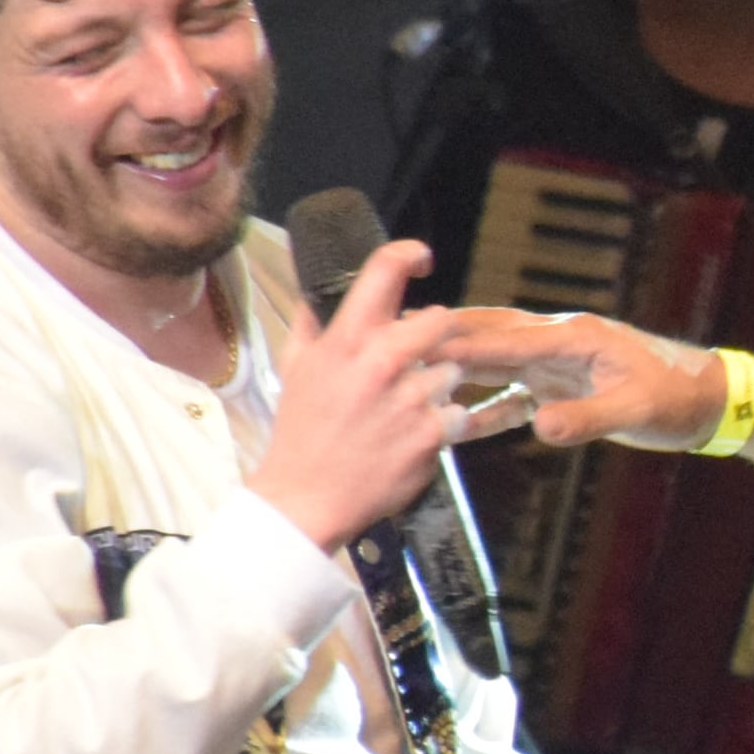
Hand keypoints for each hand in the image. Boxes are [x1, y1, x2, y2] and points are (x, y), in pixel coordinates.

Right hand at [253, 239, 458, 549]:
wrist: (305, 498)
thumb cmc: (301, 433)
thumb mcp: (294, 370)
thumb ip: (310, 325)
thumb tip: (312, 292)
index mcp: (346, 340)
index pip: (384, 271)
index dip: (408, 255)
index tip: (421, 259)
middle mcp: (381, 362)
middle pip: (441, 320)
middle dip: (435, 337)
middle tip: (417, 359)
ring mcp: (410, 398)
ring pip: (452, 370)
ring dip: (438, 387)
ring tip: (405, 410)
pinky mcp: (432, 432)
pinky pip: (459, 413)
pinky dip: (444, 424)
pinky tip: (414, 436)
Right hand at [431, 305, 721, 451]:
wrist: (710, 402)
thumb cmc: (679, 398)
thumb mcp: (635, 411)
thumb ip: (586, 418)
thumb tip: (539, 426)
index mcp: (573, 338)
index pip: (503, 338)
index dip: (457, 342)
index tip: (411, 343)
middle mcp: (558, 343)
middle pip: (488, 338)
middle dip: (439, 342)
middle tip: (386, 347)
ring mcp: (557, 364)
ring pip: (493, 364)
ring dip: (453, 372)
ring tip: (403, 381)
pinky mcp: (562, 388)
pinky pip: (511, 398)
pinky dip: (483, 411)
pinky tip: (452, 426)